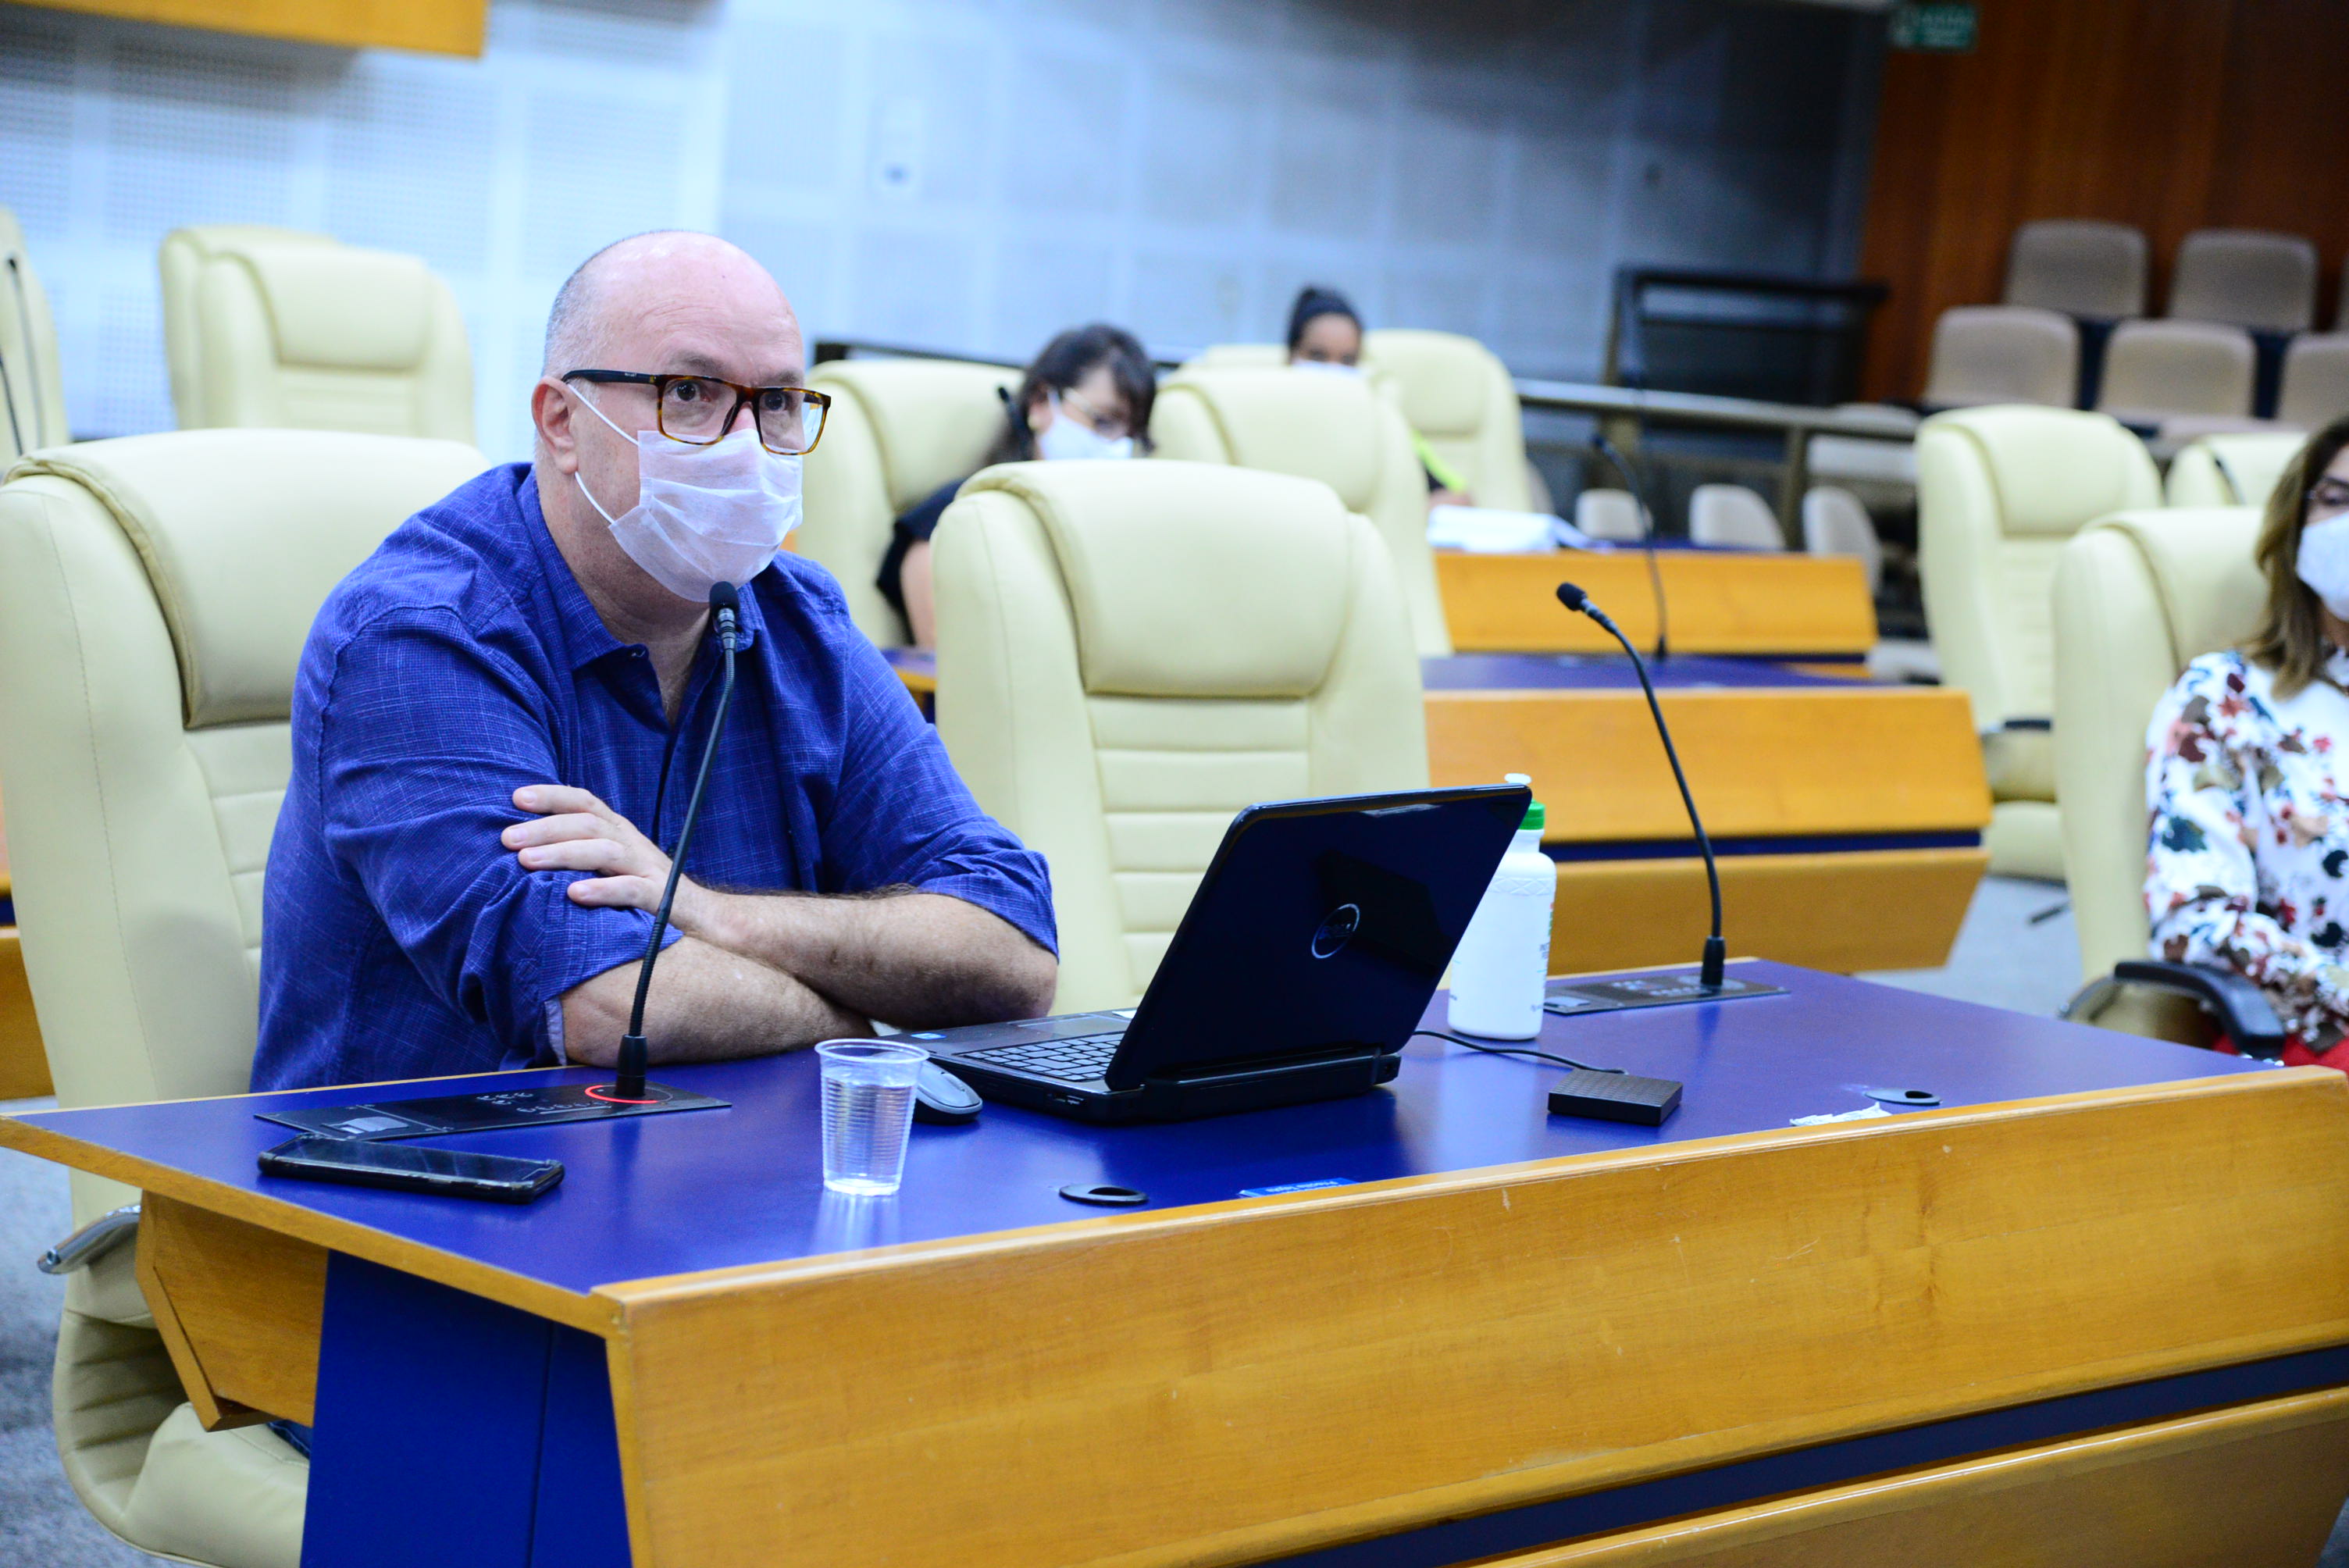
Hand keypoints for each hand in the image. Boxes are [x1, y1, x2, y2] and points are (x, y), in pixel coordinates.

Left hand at [504, 785, 704, 924]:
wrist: (702, 918)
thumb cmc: (643, 891)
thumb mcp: (611, 865)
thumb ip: (578, 853)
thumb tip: (523, 850)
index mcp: (617, 831)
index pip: (584, 802)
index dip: (552, 796)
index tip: (515, 798)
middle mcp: (630, 843)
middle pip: (588, 824)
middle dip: (545, 828)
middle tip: (507, 839)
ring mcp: (646, 869)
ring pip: (604, 851)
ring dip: (563, 853)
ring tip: (526, 862)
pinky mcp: (659, 897)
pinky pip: (630, 890)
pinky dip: (602, 890)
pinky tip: (574, 894)